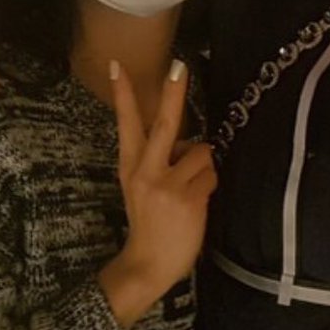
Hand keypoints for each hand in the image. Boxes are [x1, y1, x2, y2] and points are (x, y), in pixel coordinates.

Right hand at [97, 59, 216, 327]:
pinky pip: (212, 175)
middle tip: (179, 65)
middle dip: (173, 93)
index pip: (126, 124)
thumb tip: (189, 142)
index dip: (124, 94)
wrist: (148, 264)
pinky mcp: (187, 199)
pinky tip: (196, 204)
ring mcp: (165, 186)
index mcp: (130, 167)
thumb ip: (160, 160)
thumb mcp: (143, 187)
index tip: (118, 66)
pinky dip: (210, 185)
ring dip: (204, 168)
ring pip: (202, 153)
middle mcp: (144, 172)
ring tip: (190, 192)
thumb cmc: (152, 222)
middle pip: (164, 124)